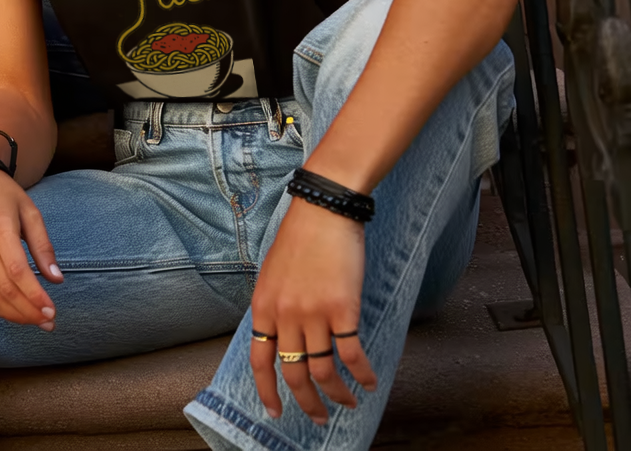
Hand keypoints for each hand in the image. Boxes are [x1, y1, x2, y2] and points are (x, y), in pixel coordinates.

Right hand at [0, 166, 63, 327]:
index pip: (17, 272)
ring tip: (34, 320)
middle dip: (28, 311)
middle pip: (3, 289)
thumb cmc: (4, 196)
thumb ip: (44, 247)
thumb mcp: (31, 213)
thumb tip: (56, 279)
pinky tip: (13, 313)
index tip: (51, 310)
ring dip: (13, 316)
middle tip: (48, 321)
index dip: (34, 296)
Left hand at [248, 199, 376, 422]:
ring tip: (348, 403)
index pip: (260, 361)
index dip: (266, 391)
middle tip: (319, 418)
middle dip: (307, 402)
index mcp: (263, 308)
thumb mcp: (272, 276)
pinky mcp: (343, 309)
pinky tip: (370, 382)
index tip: (275, 412)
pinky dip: (362, 373)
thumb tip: (280, 338)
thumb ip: (275, 309)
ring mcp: (313, 314)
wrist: (323, 213)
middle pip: (293, 373)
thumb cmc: (300, 240)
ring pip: (324, 370)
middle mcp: (285, 316)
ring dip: (337, 394)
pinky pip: (352, 354)